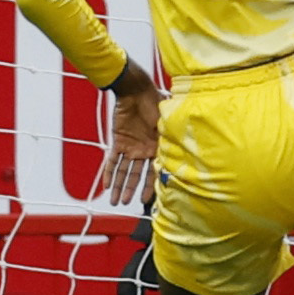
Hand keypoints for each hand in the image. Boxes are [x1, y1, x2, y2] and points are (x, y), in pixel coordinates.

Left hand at [96, 60, 163, 208]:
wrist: (136, 90)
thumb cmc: (155, 103)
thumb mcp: (168, 122)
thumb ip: (173, 137)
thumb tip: (187, 148)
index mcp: (158, 148)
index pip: (154, 172)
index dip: (150, 187)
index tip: (146, 201)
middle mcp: (144, 150)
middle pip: (137, 175)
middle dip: (131, 190)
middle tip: (126, 204)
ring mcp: (130, 147)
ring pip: (124, 171)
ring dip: (119, 186)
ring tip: (115, 201)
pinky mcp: (118, 141)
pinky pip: (112, 160)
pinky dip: (108, 172)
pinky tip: (106, 185)